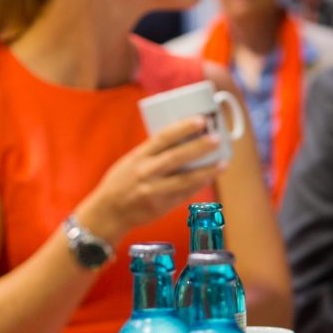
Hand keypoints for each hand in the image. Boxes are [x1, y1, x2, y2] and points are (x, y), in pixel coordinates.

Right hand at [75, 116, 226, 242]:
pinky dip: (199, 186)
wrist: (108, 212)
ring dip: (207, 171)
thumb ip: (153, 154)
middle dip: (198, 147)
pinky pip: (185, 195)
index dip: (183, 128)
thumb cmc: (122, 183)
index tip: (200, 120)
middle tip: (216, 139)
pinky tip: (210, 178)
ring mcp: (154, 191)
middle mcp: (145, 172)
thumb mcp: (131, 162)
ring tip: (223, 163)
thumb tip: (183, 142)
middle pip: (176, 157)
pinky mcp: (161, 206)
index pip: (162, 138)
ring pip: (185, 180)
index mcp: (138, 157)